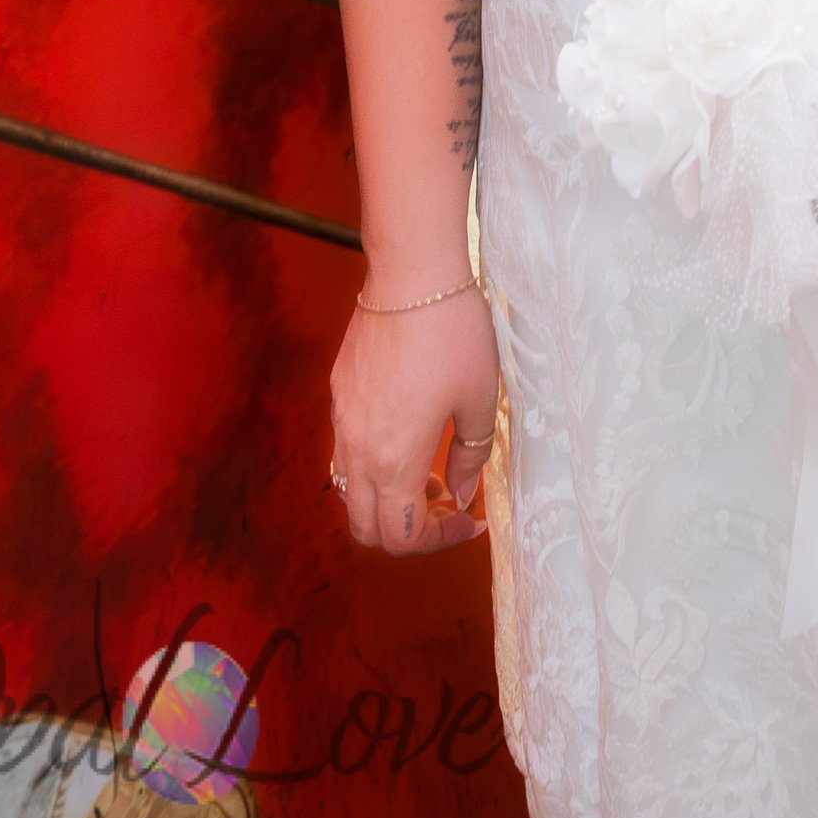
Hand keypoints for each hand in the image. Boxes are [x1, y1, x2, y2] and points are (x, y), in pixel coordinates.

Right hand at [328, 282, 498, 554]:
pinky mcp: (339, 394)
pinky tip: (407, 432)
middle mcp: (358, 452)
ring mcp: (342, 422)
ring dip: (385, 500)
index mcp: (394, 462)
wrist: (411, 276)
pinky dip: (373, 465)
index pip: (403, 537)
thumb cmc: (453, 334)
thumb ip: (470, 455)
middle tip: (445, 505)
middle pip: (366, 528)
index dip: (439, 540)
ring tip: (427, 471)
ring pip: (350, 492)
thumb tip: (461, 491)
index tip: (469, 521)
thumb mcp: (479, 399)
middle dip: (406, 532)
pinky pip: (346, 451)